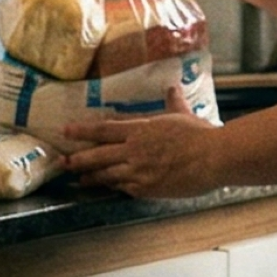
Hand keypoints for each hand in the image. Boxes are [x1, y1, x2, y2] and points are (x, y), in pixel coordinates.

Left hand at [61, 87, 223, 199]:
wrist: (213, 157)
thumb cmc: (201, 134)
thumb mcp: (184, 114)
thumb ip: (173, 102)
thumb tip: (172, 88)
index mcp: (140, 129)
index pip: (103, 129)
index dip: (83, 131)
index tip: (67, 131)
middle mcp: (134, 149)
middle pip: (98, 155)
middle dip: (78, 159)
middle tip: (62, 162)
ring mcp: (138, 170)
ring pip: (106, 174)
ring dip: (91, 177)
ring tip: (78, 180)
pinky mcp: (147, 188)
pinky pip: (123, 188)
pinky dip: (113, 188)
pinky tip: (106, 189)